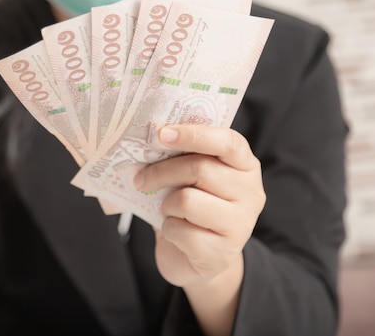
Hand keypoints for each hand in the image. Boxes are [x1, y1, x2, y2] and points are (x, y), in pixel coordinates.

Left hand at [134, 124, 265, 287]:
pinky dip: (168, 230)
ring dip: (166, 205)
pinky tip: (176, 233)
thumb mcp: (190, 178)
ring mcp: (240, 225)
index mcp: (245, 166)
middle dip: (161, 172)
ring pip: (187, 200)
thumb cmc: (190, 209)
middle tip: (140, 178)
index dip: (194, 134)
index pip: (228, 142)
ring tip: (168, 210)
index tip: (161, 133)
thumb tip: (148, 141)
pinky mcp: (221, 253)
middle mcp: (251, 193)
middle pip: (199, 169)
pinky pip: (181, 231)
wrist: (194, 258)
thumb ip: (181, 158)